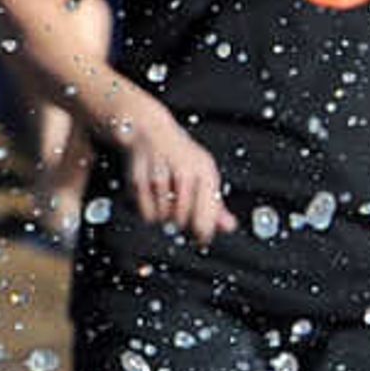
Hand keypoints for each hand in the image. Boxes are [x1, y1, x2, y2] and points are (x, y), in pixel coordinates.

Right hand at [111, 108, 228, 242]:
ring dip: (164, 216)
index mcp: (205, 171)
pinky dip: (150, 212)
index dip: (204, 233)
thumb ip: (216, 204)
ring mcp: (161, 174)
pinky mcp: (140, 179)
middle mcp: (184, 171)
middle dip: (181, 222)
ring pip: (164, 217)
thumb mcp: (204, 175)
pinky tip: (154, 199)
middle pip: (183, 220)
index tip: (202, 240)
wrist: (150, 130)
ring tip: (167, 200)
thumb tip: (229, 226)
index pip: (206, 215)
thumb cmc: (181, 156)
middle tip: (180, 213)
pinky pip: (147, 213)